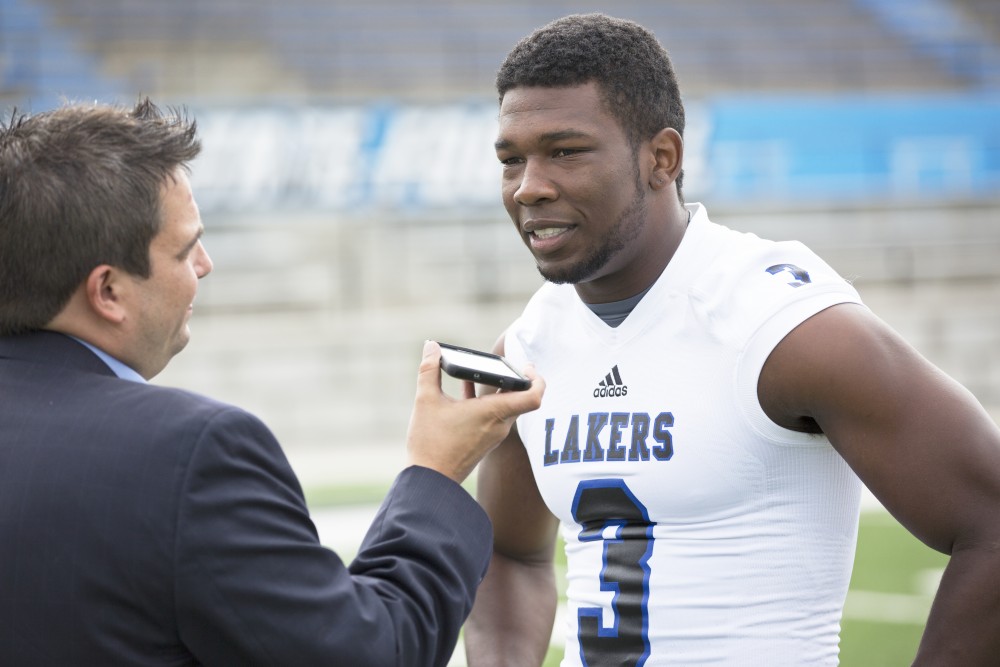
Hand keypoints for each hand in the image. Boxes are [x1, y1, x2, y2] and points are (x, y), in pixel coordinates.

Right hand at [405, 340, 543, 483]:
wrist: (429, 481)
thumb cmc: (430, 443)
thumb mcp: (425, 400)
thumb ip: (428, 370)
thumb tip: (431, 346)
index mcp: (493, 413)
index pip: (533, 396)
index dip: (536, 378)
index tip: (527, 366)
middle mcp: (499, 425)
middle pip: (520, 397)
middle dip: (513, 377)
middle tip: (505, 361)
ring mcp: (493, 435)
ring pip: (505, 406)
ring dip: (497, 388)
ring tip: (481, 369)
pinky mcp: (483, 441)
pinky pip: (493, 415)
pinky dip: (485, 400)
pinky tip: (465, 387)